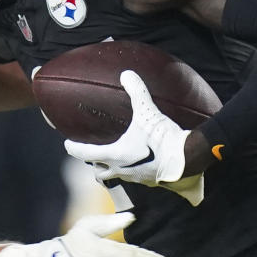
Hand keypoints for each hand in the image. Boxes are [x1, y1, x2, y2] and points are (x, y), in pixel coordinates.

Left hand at [64, 70, 203, 205]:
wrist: (188, 159)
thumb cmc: (163, 139)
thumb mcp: (148, 112)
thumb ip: (136, 92)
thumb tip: (126, 74)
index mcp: (115, 155)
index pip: (86, 154)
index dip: (75, 148)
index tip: (68, 144)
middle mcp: (122, 170)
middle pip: (99, 172)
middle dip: (94, 164)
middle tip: (93, 154)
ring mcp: (136, 178)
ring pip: (116, 178)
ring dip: (112, 170)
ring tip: (114, 159)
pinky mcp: (150, 182)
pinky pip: (134, 178)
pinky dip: (131, 171)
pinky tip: (139, 162)